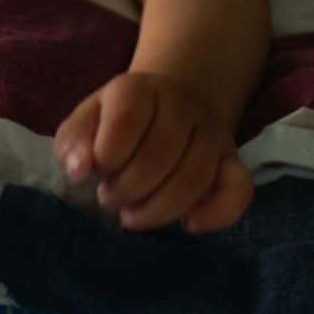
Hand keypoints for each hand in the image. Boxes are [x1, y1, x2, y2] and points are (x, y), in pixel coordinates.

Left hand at [54, 72, 252, 232]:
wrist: (170, 103)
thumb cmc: (118, 121)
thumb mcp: (86, 121)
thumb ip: (74, 142)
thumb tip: (79, 169)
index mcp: (138, 89)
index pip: (128, 119)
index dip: (108, 156)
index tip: (99, 170)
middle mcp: (181, 105)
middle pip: (160, 155)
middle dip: (128, 190)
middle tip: (111, 198)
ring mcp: (211, 132)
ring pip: (195, 178)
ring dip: (159, 210)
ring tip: (134, 214)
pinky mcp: (233, 160)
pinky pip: (239, 189)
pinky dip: (216, 214)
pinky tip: (189, 224)